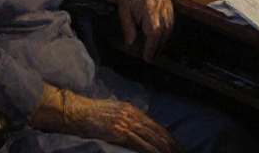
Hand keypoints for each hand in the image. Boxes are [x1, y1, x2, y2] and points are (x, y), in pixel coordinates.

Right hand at [36, 85, 182, 152]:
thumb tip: (134, 128)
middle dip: (170, 143)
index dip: (166, 135)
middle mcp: (131, 114)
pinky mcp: (120, 131)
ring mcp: (126, 122)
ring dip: (164, 148)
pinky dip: (151, 150)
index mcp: (131, 109)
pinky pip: (140, 143)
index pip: (154, 124)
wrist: (77, 112)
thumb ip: (124, 119)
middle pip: (156, 131)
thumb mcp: (111, 113)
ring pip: (151, 137)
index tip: (176, 144)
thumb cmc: (90, 114)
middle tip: (181, 152)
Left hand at [104, 0, 173, 59]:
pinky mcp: (168, 1)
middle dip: (157, 45)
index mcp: (147, 6)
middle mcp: (159, 3)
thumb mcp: (123, 13)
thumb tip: (131, 44)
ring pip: (170, 26)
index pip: (154, 31)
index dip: (151, 46)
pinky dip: (167, 29)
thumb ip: (128, 29)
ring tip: (155, 48)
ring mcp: (165, 1)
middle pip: (164, 30)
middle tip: (150, 55)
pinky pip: (171, 19)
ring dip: (163, 39)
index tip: (147, 56)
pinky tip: (160, 36)